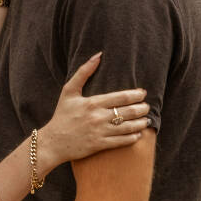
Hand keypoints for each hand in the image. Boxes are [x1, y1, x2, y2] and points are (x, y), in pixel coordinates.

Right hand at [42, 54, 150, 168]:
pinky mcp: (99, 145)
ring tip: (146, 120)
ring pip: (128, 127)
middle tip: (147, 107)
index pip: (121, 97)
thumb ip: (83, 72)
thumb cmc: (62, 115)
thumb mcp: (69, 91)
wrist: (53, 142)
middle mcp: (98, 117)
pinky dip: (133, 137)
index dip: (136, 95)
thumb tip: (99, 55)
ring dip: (141, 123)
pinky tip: (138, 134)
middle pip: (128, 111)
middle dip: (142, 108)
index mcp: (92, 103)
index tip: (143, 93)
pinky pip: (122, 141)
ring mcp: (99, 132)